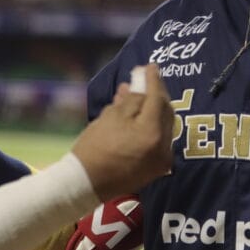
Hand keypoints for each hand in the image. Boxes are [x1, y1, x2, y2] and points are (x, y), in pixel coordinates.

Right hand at [72, 64, 173, 200]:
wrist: (84, 184)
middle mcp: (163, 147)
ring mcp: (162, 159)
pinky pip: (158, 139)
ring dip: (153, 109)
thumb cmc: (94, 148)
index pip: (157, 99)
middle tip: (144, 78)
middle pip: (165, 112)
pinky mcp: (157, 167)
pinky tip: (138, 115)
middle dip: (155, 93)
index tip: (150, 65)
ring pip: (163, 125)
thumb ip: (131, 99)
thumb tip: (141, 82)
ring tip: (137, 95)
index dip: (153, 80)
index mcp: (152, 133)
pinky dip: (151, 125)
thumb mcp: (111, 117)